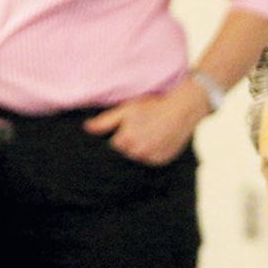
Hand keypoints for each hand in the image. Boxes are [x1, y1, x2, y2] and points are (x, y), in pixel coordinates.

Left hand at [83, 79, 206, 164]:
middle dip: (129, 143)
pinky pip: (150, 161)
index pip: (113, 145)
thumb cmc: (152, 106)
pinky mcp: (162, 161)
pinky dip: (152, 153)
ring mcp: (151, 159)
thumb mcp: (126, 110)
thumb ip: (105, 121)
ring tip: (149, 134)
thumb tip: (86, 128)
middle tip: (141, 128)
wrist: (181, 110)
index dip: (118, 134)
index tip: (127, 127)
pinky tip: (157, 141)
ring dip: (139, 150)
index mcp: (125, 141)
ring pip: (137, 158)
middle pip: (125, 153)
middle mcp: (138, 153)